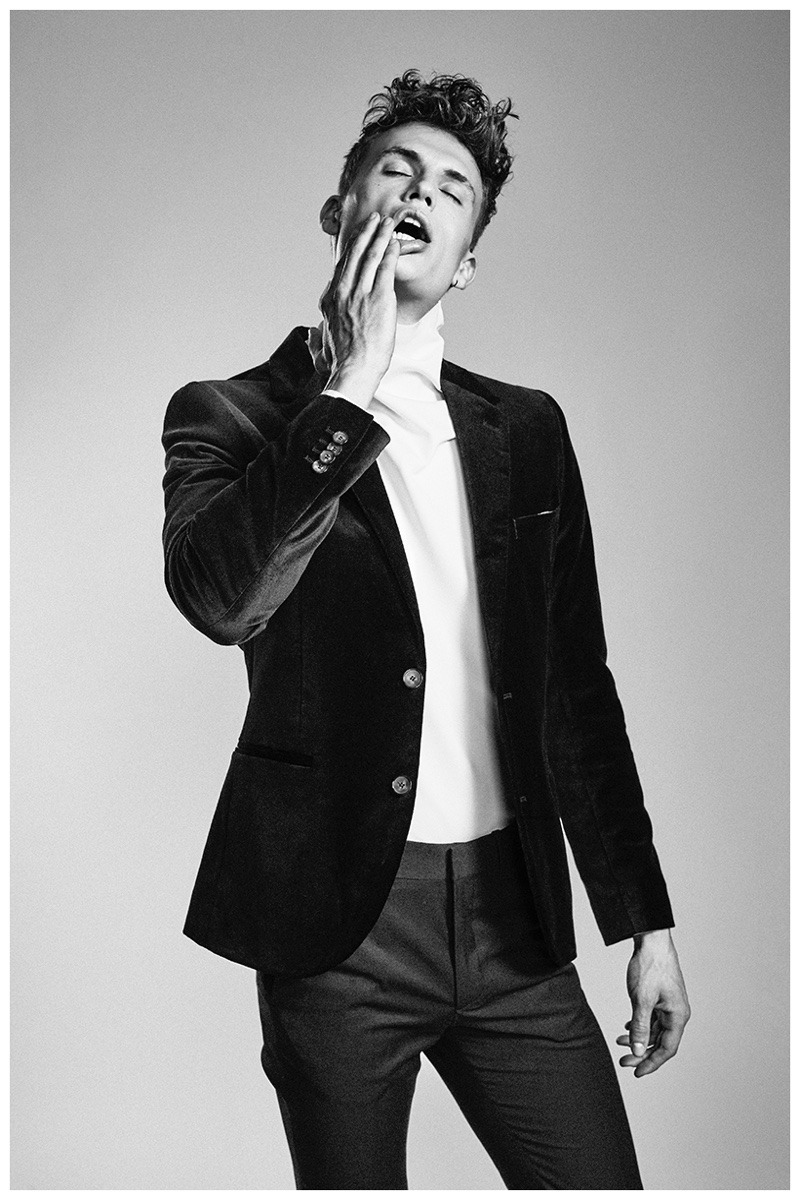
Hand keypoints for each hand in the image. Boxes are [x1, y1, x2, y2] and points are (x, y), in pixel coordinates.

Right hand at [319, 212, 400, 406]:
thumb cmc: (340, 364)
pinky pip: (385, 267)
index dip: (350, 251)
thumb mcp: (320, 349)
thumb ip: (315, 339)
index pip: (340, 268)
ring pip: (370, 255)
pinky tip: (395, 241)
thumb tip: (311, 335)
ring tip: (387, 222)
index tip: (357, 240)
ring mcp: (360, 292)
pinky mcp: (379, 297)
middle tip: (373, 220)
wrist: (354, 371)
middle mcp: (342, 291)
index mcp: (329, 300)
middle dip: (365, 233)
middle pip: (354, 254)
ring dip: (379, 235)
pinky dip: (390, 251)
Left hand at [617, 929, 689, 1076]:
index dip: (652, 1064)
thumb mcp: (641, 1000)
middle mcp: (677, 1013)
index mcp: (678, 1016)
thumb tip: (638, 1052)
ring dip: (638, 1038)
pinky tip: (627, 1027)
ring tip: (620, 1042)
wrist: (651, 940)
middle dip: (641, 1052)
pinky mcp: (662, 996)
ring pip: (655, 1029)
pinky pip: (653, 1018)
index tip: (636, 1073)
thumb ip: (640, 1028)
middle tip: (623, 1060)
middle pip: (660, 1041)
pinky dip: (640, 1024)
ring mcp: (670, 1004)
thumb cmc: (650, 966)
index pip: (667, 1049)